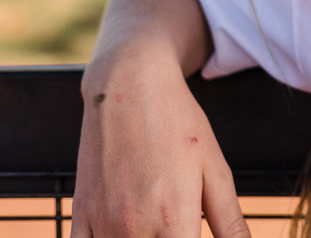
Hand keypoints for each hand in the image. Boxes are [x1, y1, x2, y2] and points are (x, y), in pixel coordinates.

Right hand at [72, 55, 250, 237]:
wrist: (127, 86)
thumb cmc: (180, 125)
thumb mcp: (215, 171)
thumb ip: (230, 222)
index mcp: (175, 222)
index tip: (194, 237)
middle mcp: (134, 230)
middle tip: (178, 231)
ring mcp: (103, 226)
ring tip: (159, 231)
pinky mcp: (81, 217)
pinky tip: (127, 234)